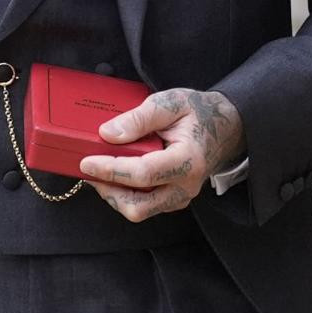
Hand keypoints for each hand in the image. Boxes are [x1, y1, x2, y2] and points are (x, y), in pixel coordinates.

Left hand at [80, 87, 242, 222]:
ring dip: (114, 194)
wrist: (225, 126)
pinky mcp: (174, 199)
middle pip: (139, 206)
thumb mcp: (170, 102)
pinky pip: (145, 205)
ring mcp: (181, 196)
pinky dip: (124, 194)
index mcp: (188, 160)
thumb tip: (108, 134)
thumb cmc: (198, 112)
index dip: (111, 170)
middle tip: (88, 170)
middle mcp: (186, 186)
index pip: (143, 174)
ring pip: (139, 210)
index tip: (86, 162)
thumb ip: (139, 118)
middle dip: (108, 191)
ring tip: (97, 172)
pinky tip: (114, 175)